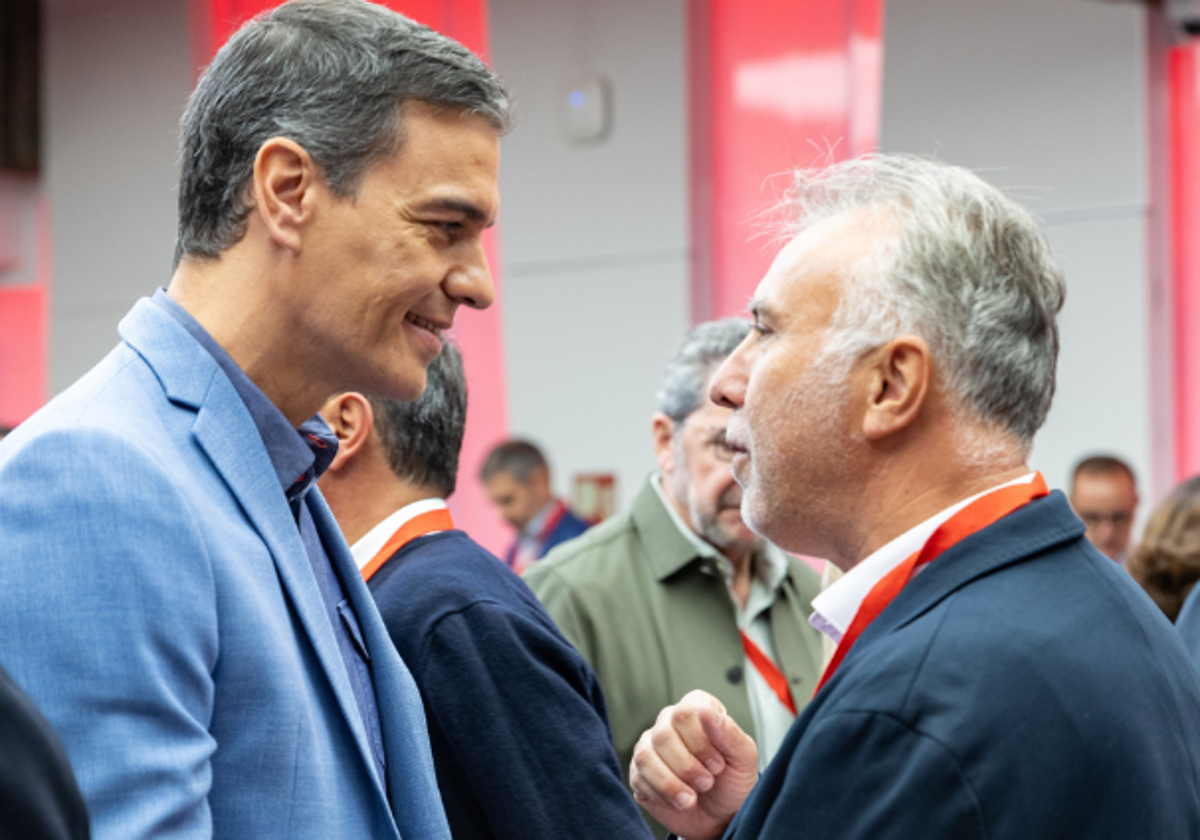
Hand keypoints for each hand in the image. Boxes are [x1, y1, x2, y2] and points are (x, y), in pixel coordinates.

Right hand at [629, 690, 758, 839]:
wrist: (721, 817)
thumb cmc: (733, 781)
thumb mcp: (743, 758)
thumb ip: (728, 732)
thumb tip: (705, 710)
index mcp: (696, 709)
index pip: (685, 712)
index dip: (700, 742)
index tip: (718, 764)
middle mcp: (668, 722)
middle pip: (663, 734)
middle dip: (688, 767)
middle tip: (707, 783)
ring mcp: (650, 747)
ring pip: (646, 756)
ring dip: (672, 783)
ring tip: (692, 798)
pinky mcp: (639, 772)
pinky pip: (639, 778)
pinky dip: (663, 795)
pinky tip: (680, 801)